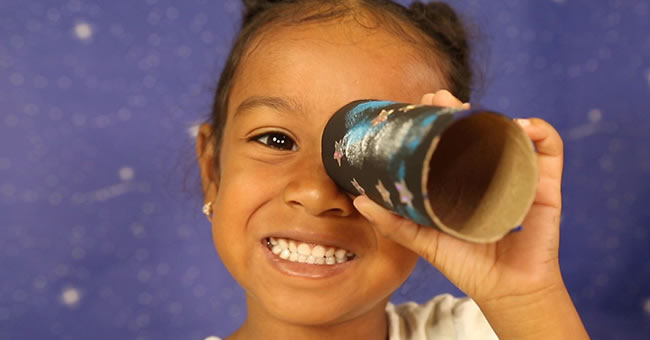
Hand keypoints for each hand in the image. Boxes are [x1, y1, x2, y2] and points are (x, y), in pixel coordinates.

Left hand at [353, 89, 564, 303]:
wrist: (506, 291)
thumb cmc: (467, 265)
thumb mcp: (424, 241)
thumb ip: (394, 222)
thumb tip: (358, 201)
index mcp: (463, 181)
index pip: (452, 142)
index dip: (438, 121)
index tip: (421, 104)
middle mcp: (491, 173)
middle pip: (480, 131)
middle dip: (460, 110)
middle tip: (439, 98)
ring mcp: (519, 176)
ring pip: (511, 133)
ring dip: (495, 113)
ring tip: (473, 109)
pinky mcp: (545, 186)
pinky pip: (549, 150)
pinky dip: (540, 132)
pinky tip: (521, 126)